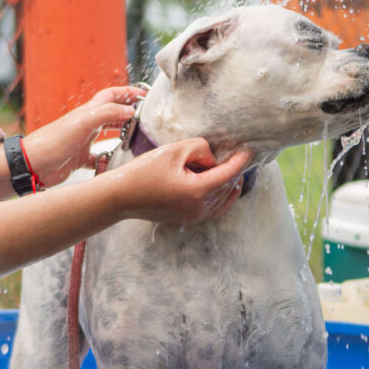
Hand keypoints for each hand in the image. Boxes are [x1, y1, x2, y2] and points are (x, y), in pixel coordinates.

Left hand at [21, 85, 145, 185]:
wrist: (33, 164)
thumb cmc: (53, 142)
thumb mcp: (83, 123)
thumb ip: (107, 113)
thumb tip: (130, 110)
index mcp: (88, 112)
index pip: (111, 96)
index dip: (127, 92)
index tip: (144, 94)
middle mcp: (87, 124)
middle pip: (112, 114)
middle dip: (128, 114)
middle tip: (145, 118)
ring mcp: (83, 141)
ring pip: (108, 135)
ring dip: (121, 136)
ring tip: (135, 140)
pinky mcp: (80, 158)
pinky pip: (99, 158)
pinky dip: (108, 161)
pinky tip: (112, 165)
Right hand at [108, 138, 252, 225]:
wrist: (120, 197)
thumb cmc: (143, 173)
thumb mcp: (173, 151)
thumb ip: (200, 148)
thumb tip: (212, 157)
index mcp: (198, 191)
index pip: (230, 174)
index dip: (241, 160)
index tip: (249, 150)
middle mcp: (200, 208)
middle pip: (228, 186)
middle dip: (231, 169)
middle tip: (230, 153)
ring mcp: (194, 217)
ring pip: (224, 199)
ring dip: (227, 183)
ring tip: (224, 167)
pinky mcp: (187, 219)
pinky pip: (214, 209)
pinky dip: (221, 196)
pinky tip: (219, 185)